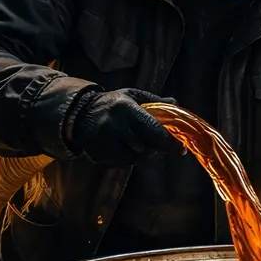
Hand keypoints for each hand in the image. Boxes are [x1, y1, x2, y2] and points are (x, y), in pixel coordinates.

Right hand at [68, 88, 183, 165]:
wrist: (79, 114)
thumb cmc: (114, 104)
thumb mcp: (133, 96)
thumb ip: (156, 102)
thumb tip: (177, 105)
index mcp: (125, 108)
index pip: (154, 131)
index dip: (170, 143)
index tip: (181, 149)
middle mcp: (113, 127)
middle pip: (146, 150)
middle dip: (156, 149)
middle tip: (160, 144)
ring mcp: (104, 143)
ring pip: (136, 160)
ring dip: (144, 155)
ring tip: (140, 142)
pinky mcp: (98, 157)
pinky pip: (123, 164)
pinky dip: (130, 158)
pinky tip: (126, 147)